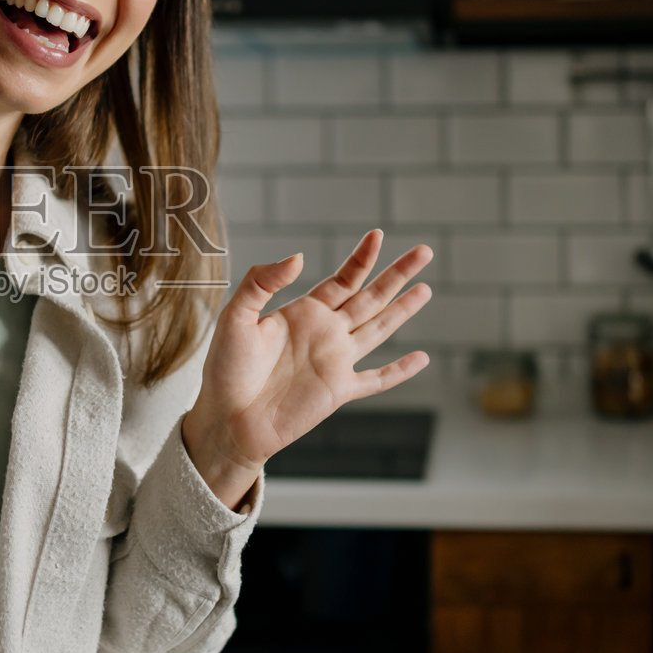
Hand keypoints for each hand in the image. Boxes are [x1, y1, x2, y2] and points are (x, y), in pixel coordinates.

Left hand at [181, 231, 433, 507]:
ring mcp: (335, 361)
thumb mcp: (235, 316)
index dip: (361, 258)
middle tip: (424, 251)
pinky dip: (400, 371)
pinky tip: (421, 359)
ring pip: (379, 329)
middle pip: (370, 297)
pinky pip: (377, 379)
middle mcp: (324, 332)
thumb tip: (298, 257)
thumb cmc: (225, 368)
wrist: (227, 418)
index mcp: (302, 312)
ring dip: (403, 310)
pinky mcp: (339, 391)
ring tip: (427, 289)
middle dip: (397, 274)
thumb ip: (261, 283)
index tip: (378, 234)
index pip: (342, 279)